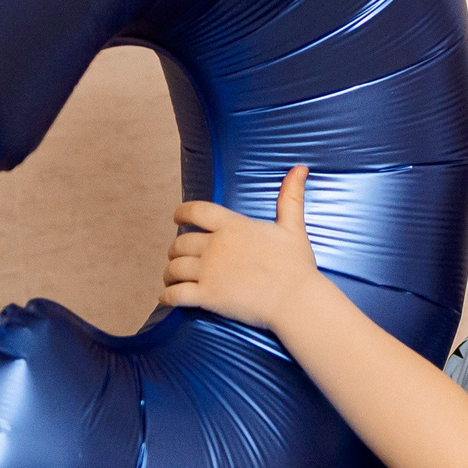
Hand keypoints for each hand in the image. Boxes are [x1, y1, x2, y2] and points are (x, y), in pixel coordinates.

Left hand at [160, 165, 323, 332]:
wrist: (296, 300)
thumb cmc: (296, 265)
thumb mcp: (293, 227)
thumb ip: (290, 197)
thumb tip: (301, 168)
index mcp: (233, 226)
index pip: (196, 211)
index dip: (182, 213)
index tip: (177, 218)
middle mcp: (216, 246)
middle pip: (181, 243)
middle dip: (176, 250)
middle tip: (177, 256)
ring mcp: (210, 272)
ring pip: (174, 268)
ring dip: (170, 273)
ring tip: (171, 278)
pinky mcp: (208, 296)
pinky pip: (176, 294)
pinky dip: (167, 297)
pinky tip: (166, 298)